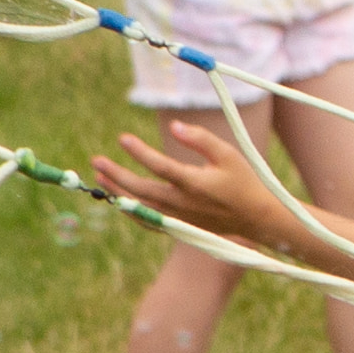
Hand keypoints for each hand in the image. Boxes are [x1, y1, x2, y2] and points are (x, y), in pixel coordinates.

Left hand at [95, 115, 321, 260]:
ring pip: (139, 205)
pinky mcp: (178, 226)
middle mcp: (183, 203)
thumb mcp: (229, 155)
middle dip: (116, 174)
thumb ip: (201, 139)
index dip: (140, 152)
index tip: (123, 138)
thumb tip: (174, 126)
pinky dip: (130, 210)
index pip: (160, 166)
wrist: (256, 218)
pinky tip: (119, 199)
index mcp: (195, 183)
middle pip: (140, 189)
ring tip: (100, 177)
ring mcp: (178, 217)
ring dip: (117, 191)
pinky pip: (147, 220)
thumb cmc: (244, 182)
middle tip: (97, 160)